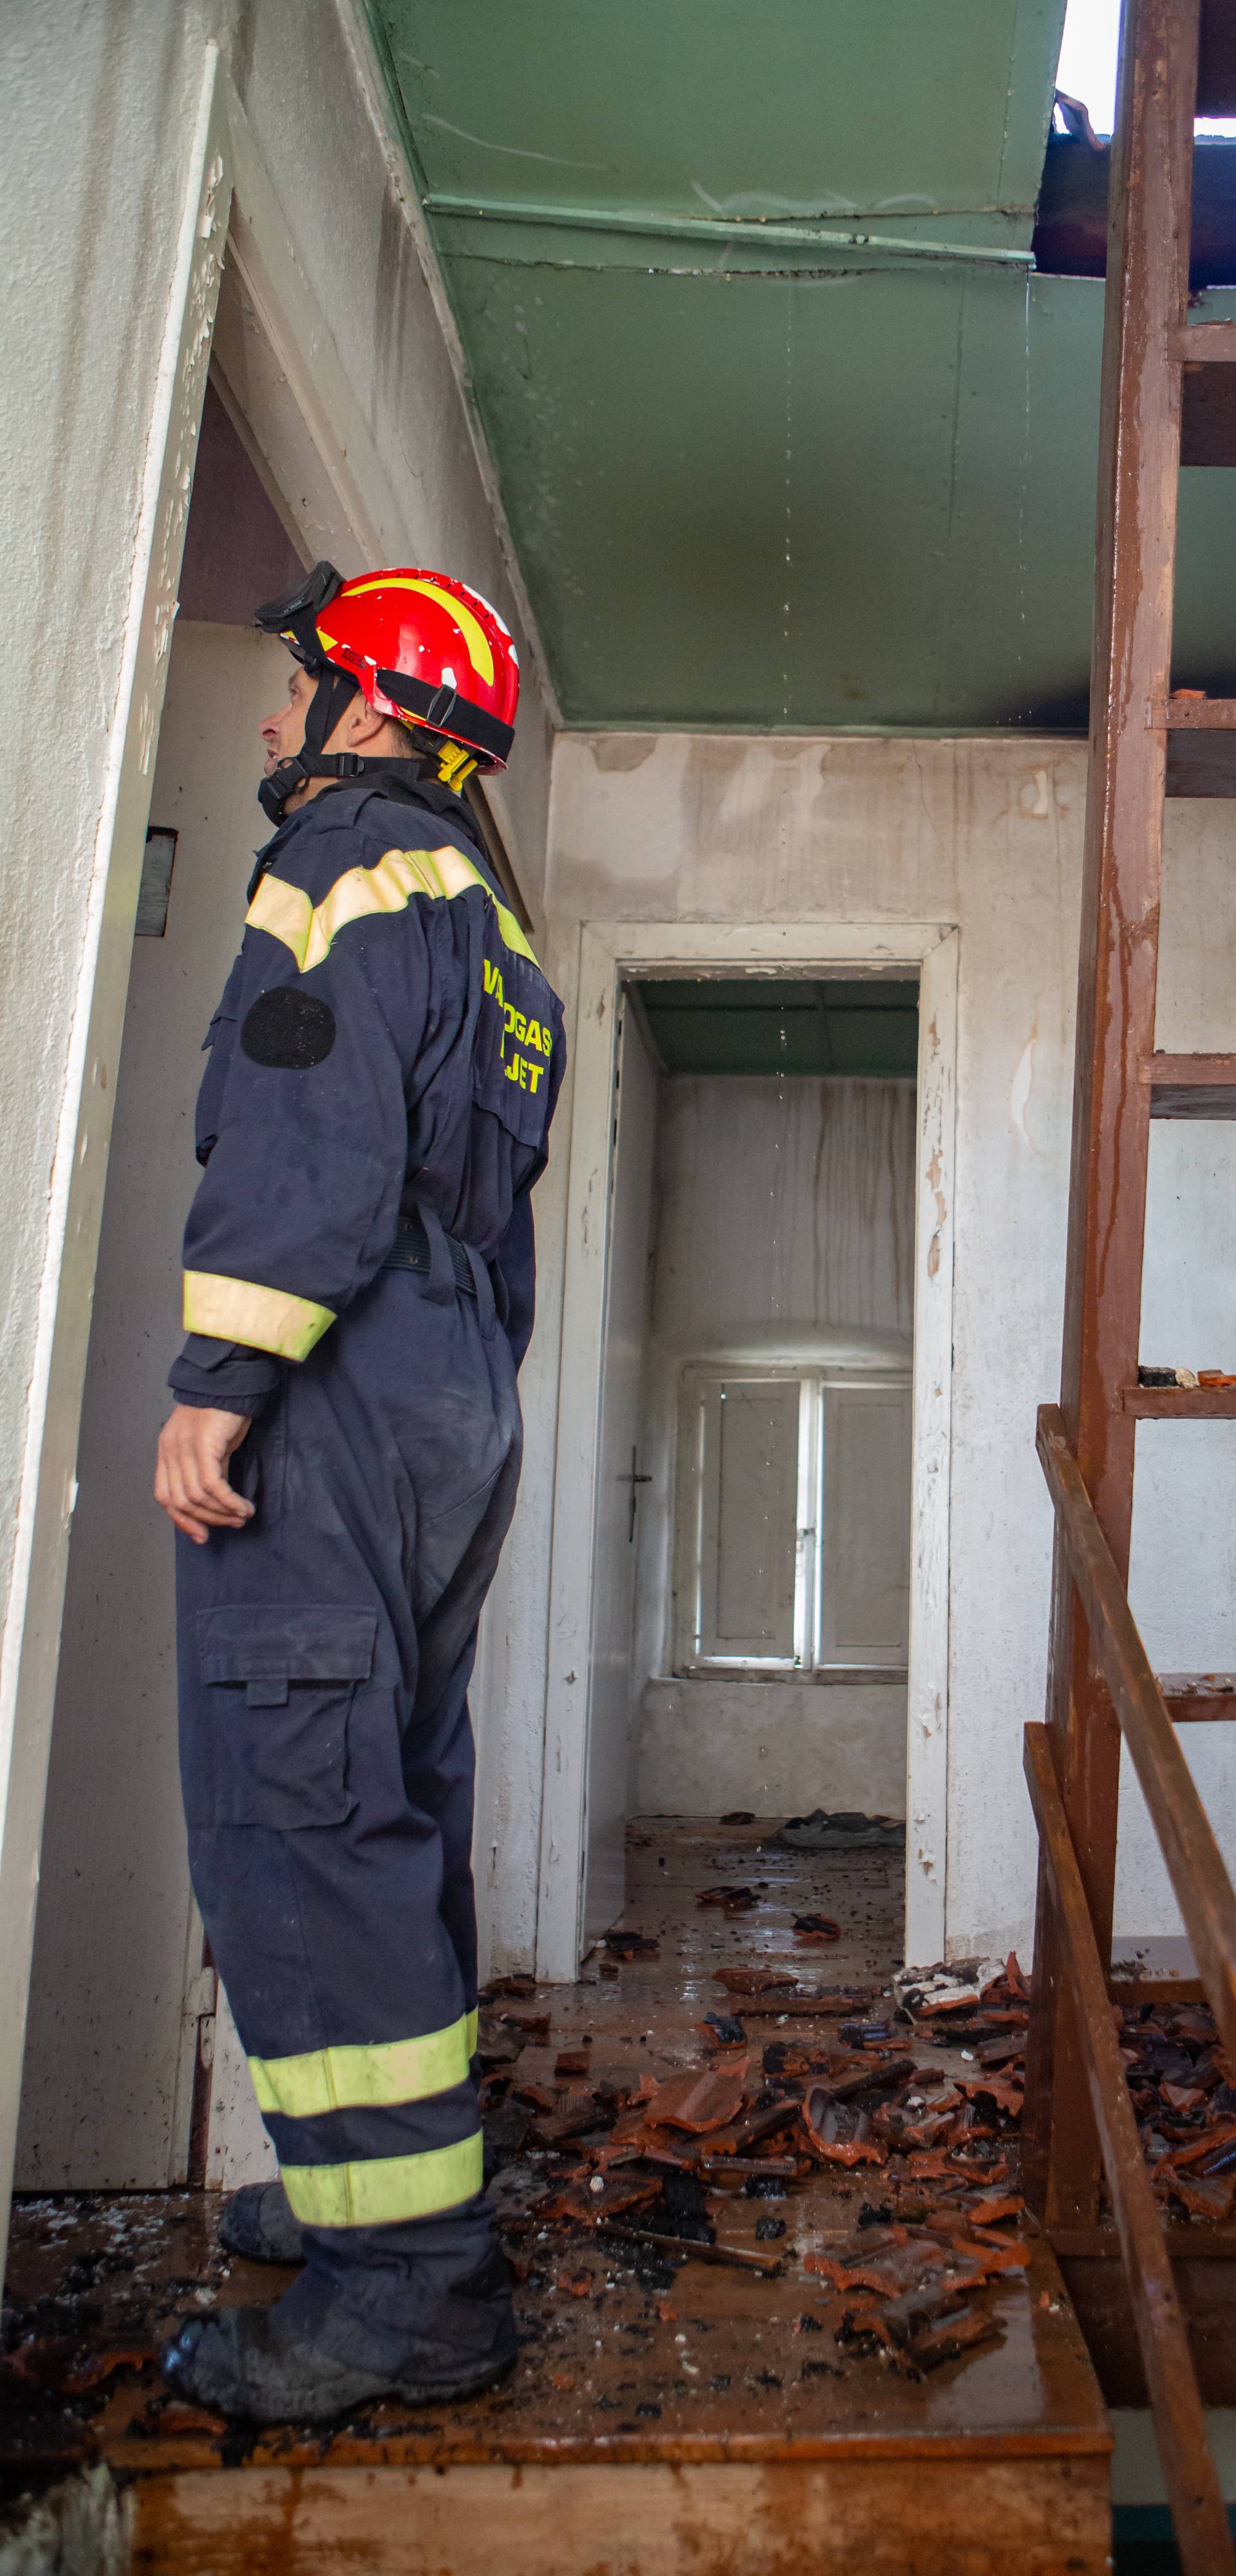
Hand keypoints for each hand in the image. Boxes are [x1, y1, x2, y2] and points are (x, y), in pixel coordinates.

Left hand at [155, 1405, 254, 1543]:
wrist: (230, 1379)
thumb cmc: (222, 1410)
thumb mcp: (209, 1444)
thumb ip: (207, 1469)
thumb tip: (215, 1500)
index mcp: (167, 1451)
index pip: (165, 1496)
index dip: (182, 1520)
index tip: (202, 1535)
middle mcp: (170, 1451)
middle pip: (181, 1501)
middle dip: (208, 1519)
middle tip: (232, 1523)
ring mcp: (184, 1447)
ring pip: (197, 1496)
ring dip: (222, 1513)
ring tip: (242, 1515)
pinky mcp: (204, 1444)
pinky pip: (213, 1485)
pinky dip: (229, 1502)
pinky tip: (244, 1506)